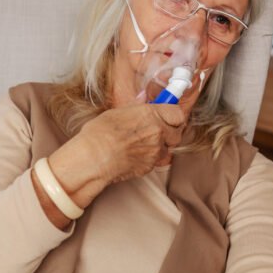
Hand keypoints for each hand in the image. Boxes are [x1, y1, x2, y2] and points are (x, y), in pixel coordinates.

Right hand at [49, 103, 185, 198]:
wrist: (94, 157)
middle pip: (177, 133)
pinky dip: (149, 159)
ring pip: (167, 149)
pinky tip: (135, 155)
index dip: (173, 116)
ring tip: (142, 145)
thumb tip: (144, 106)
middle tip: (157, 132)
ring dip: (159, 147)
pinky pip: (156, 161)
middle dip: (169, 133)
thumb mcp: (118, 113)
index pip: (178, 113)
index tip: (169, 117)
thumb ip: (138, 110)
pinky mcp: (150, 166)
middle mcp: (158, 131)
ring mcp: (156, 150)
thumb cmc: (100, 133)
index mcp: (151, 114)